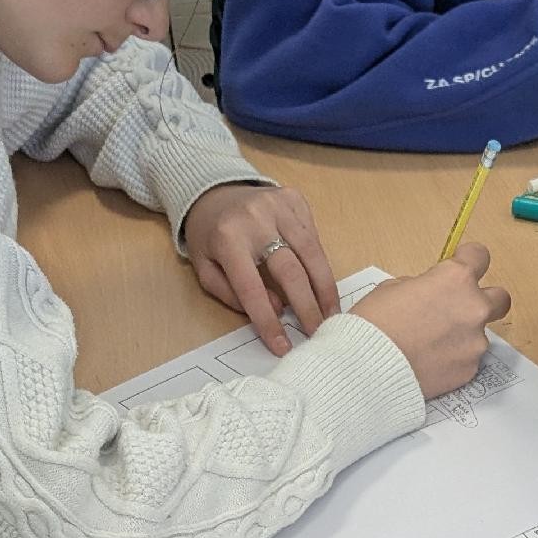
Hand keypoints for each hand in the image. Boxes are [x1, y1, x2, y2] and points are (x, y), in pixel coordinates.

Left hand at [184, 183, 339, 355]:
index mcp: (227, 239)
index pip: (252, 289)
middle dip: (307, 307)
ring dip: (325, 288)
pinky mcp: (295, 200)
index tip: (283, 346)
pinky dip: (320, 263)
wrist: (213, 191)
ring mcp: (279, 206)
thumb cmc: (210, 237)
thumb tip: (277, 308)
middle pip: (291, 271)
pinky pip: (314, 237)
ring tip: (332, 313)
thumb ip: (233, 294)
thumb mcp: (206, 269)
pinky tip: (323, 283)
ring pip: (312, 253)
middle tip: (318, 332)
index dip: (268, 321)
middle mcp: (256, 219)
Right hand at [352, 243, 510, 399]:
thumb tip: (430, 293)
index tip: (460, 265)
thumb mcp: (393, 288)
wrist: (369, 369)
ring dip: (463, 334)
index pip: (480, 256)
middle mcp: (474, 308)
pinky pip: (468, 359)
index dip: (468, 260)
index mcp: (455, 279)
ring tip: (432, 344)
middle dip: (484, 300)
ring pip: (480, 333)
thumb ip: (423, 286)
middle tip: (460, 308)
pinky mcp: (470, 370)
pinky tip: (431, 362)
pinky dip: (454, 358)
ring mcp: (475, 342)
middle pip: (500, 298)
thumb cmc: (374, 324)